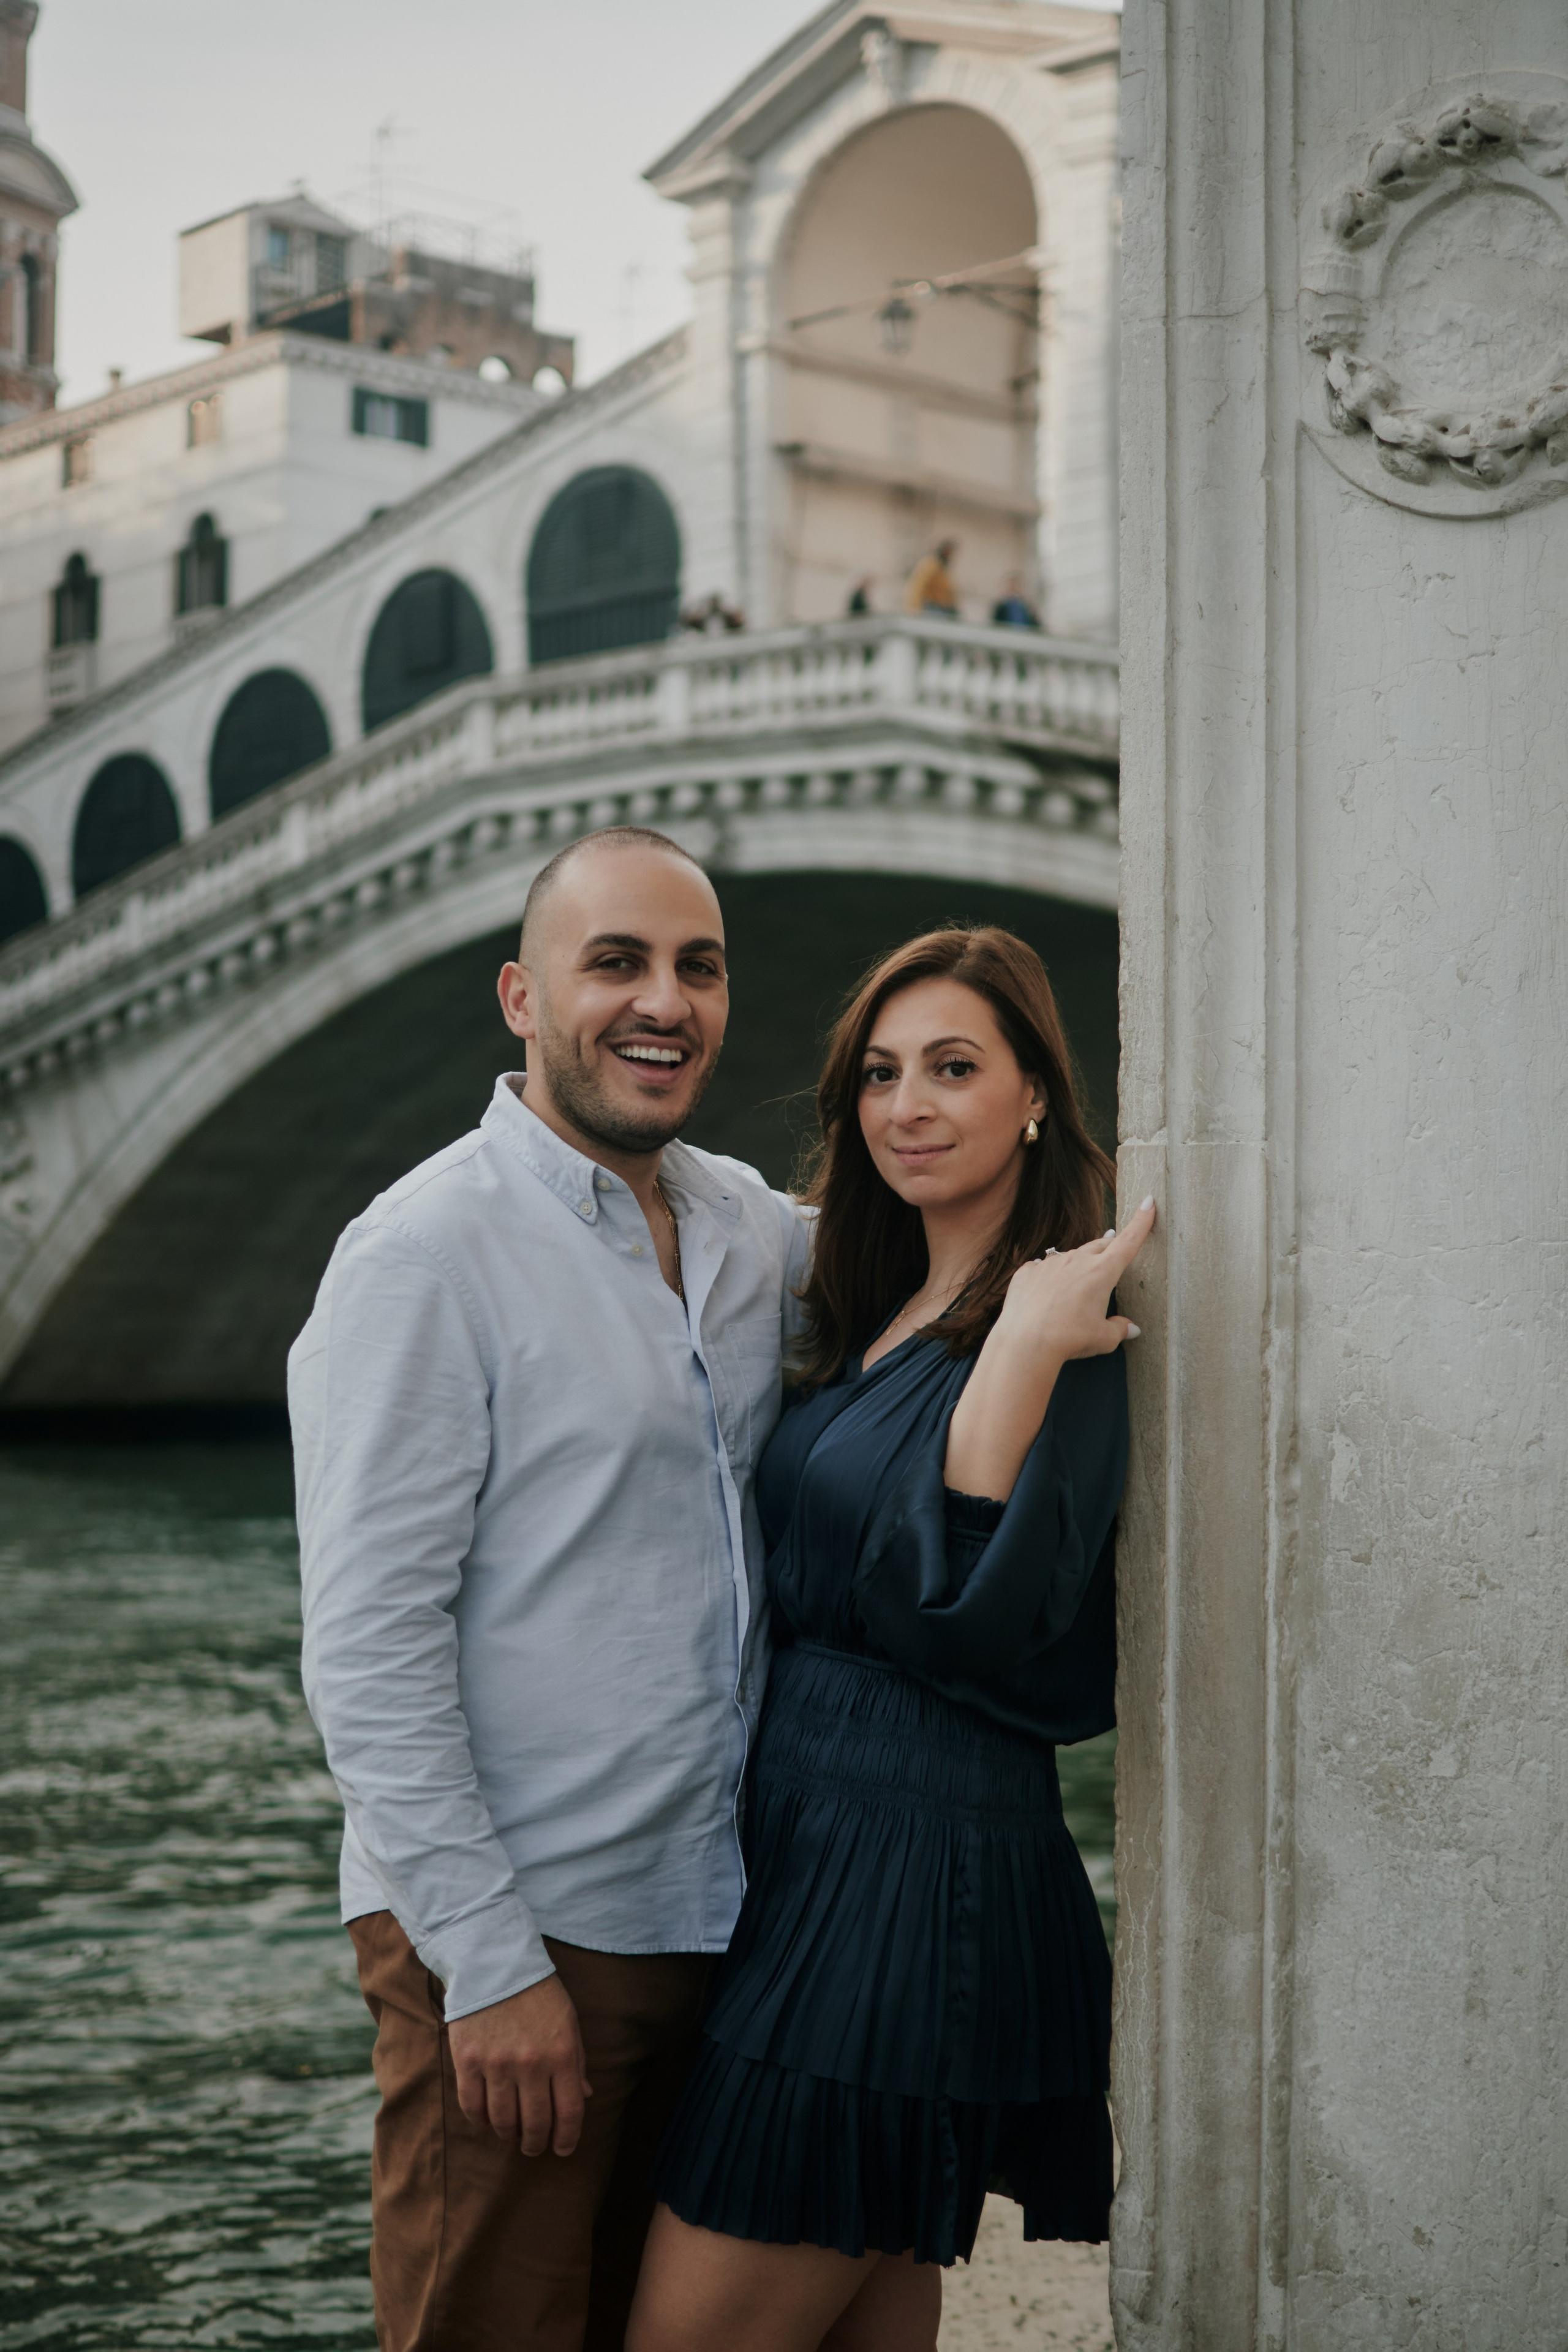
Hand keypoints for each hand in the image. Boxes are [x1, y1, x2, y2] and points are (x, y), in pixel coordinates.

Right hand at [447, 1972, 592, 2157]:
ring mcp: (497, 2064)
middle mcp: (531, 2064)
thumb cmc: (537, 1993)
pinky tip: (486, 2121)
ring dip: (509, 2135)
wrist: (495, 1962)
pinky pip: (473, 2106)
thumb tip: (583, 2097)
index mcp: (562, 2053)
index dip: (568, 2138)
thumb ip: (576, 2062)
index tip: (563, 2148)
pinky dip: (481, 2121)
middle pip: (536, 2123)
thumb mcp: (568, 2022)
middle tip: (534, 2148)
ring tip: (511, 2134)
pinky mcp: (468, 2061)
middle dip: (537, 2144)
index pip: (570, 2112)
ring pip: (503, 2121)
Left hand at [992, 1195, 1156, 1365]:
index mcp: (1102, 1272)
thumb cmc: (1070, 1339)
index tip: (1148, 1202)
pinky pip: (1042, 1269)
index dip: (1141, 1222)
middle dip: (1110, 1245)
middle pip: (1099, 1246)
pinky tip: (1048, 1292)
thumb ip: (1119, 1329)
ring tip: (1078, 1284)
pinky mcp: (1027, 1272)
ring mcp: (1049, 1264)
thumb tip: (1130, 1328)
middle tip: (1114, 1248)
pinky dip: (1049, 1277)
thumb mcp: (1103, 1339)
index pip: (1128, 1241)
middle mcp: (1076, 1261)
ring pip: (1070, 1257)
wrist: (1025, 1342)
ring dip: (1078, 1264)